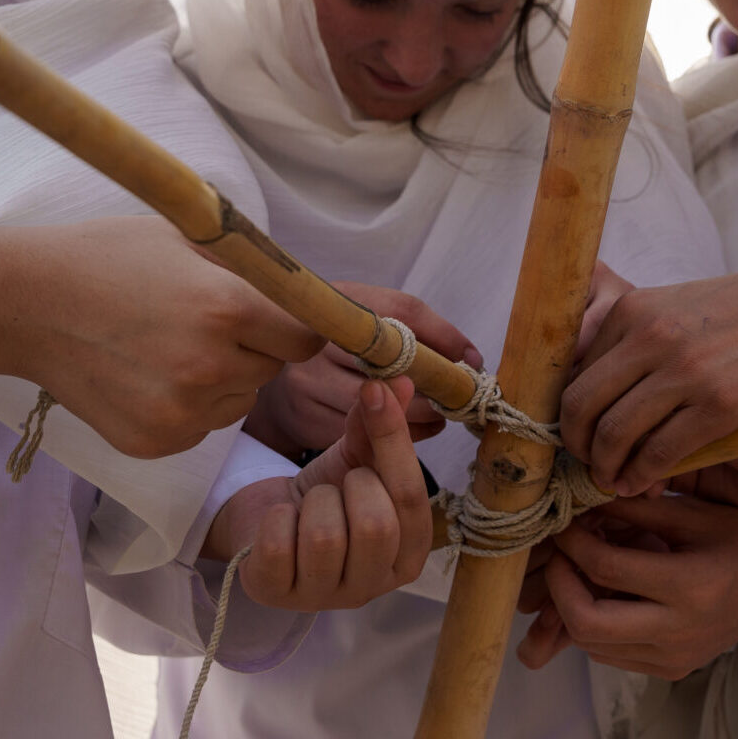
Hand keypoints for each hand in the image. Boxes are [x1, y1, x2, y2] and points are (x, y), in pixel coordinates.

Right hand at [0, 217, 322, 458]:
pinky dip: (192, 405)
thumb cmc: (110, 257)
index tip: (286, 317)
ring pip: (240, 401)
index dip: (301, 324)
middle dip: (258, 346)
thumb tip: (309, 291)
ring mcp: (180, 413)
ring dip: (226, 378)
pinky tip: (150, 374)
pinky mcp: (154, 443)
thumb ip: (252, 270)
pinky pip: (204, 426)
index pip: (309, 335)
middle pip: (274, 368)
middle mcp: (209, 367)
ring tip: (173, 345)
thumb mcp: (189, 240)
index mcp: (226, 309)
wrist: (27, 304)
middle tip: (208, 321)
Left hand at [201, 378, 433, 609]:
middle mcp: (375, 586)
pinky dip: (276, 517)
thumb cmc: (327, 494)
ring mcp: (325, 598)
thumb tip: (400, 382)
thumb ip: (379, 426)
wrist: (269, 522)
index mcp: (410, 553)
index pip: (412, 497)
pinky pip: (278, 545)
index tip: (375, 391)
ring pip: (326, 537)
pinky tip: (281, 521)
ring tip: (310, 505)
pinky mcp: (276, 596)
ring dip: (313, 502)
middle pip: (376, 526)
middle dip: (350, 487)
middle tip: (338, 486)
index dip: (393, 440)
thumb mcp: (357, 460)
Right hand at [244, 282, 480, 458]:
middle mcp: (318, 339)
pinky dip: (397, 436)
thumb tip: (472, 357)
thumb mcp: (365, 319)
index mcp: (337, 301)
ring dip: (421, 416)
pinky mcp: (304, 420)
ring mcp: (307, 382)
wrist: (265, 371)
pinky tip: (411, 431)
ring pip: (382, 406)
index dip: (443, 337)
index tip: (472, 361)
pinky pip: (364, 435)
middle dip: (435, 386)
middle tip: (459, 396)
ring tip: (441, 415)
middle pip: (394, 365)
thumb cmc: (334, 344)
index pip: (401, 312)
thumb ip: (415, 328)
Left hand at [514, 493, 737, 680]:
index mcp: (691, 586)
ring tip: (578, 569)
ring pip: (594, 646)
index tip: (563, 522)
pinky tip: (602, 592)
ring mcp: (675, 659)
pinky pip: (614, 655)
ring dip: (573, 608)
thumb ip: (636, 510)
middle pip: (588, 624)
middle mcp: (680, 632)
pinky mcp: (672, 670)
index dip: (572, 544)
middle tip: (558, 552)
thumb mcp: (693, 513)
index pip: (607, 569)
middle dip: (559, 586)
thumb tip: (581, 500)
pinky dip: (595, 627)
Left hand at [559, 258, 737, 497]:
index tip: (581, 438)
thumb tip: (600, 401)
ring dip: (607, 468)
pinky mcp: (721, 403)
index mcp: (633, 309)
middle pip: (581, 405)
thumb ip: (637, 342)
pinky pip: (661, 452)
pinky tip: (646, 484)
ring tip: (615, 481)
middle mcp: (650, 336)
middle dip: (577, 446)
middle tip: (589, 466)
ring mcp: (685, 370)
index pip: (575, 373)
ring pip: (614, 433)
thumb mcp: (679, 308)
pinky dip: (644, 476)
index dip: (572, 416)